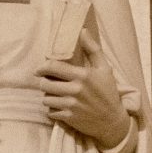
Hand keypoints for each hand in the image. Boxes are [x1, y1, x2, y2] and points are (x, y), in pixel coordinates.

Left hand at [36, 29, 130, 148]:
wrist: (112, 121)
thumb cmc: (108, 93)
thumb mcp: (104, 69)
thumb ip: (92, 49)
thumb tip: (82, 31)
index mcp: (82, 76)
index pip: (53, 67)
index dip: (42, 67)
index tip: (39, 69)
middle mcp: (75, 90)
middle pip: (45, 84)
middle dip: (44, 82)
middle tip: (48, 82)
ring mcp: (71, 105)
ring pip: (46, 98)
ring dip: (48, 96)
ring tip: (55, 94)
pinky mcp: (69, 118)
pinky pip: (50, 111)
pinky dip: (52, 109)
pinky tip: (60, 106)